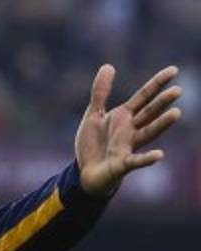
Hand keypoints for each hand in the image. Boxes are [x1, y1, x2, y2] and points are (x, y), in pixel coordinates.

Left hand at [76, 65, 182, 196]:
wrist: (85, 173)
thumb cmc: (93, 144)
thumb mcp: (94, 115)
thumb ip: (101, 93)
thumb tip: (109, 65)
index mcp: (124, 117)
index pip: (144, 97)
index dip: (157, 84)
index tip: (174, 70)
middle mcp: (130, 130)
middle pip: (149, 113)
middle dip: (162, 103)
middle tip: (177, 91)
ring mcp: (128, 147)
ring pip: (148, 133)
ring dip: (161, 124)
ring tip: (176, 113)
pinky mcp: (122, 165)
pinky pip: (136, 161)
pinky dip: (147, 159)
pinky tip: (159, 155)